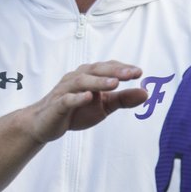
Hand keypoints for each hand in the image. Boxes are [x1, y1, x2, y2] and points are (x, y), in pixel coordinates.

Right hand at [26, 60, 145, 143]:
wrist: (44, 124)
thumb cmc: (75, 111)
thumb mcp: (103, 106)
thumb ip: (123, 99)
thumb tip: (145, 93)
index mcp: (89, 76)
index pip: (107, 67)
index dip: (122, 68)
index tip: (139, 72)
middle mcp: (76, 78)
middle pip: (96, 70)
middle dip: (114, 71)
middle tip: (132, 74)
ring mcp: (65, 90)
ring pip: (82, 81)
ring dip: (98, 82)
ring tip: (115, 83)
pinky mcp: (56, 105)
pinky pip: (66, 99)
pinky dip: (77, 97)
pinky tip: (88, 97)